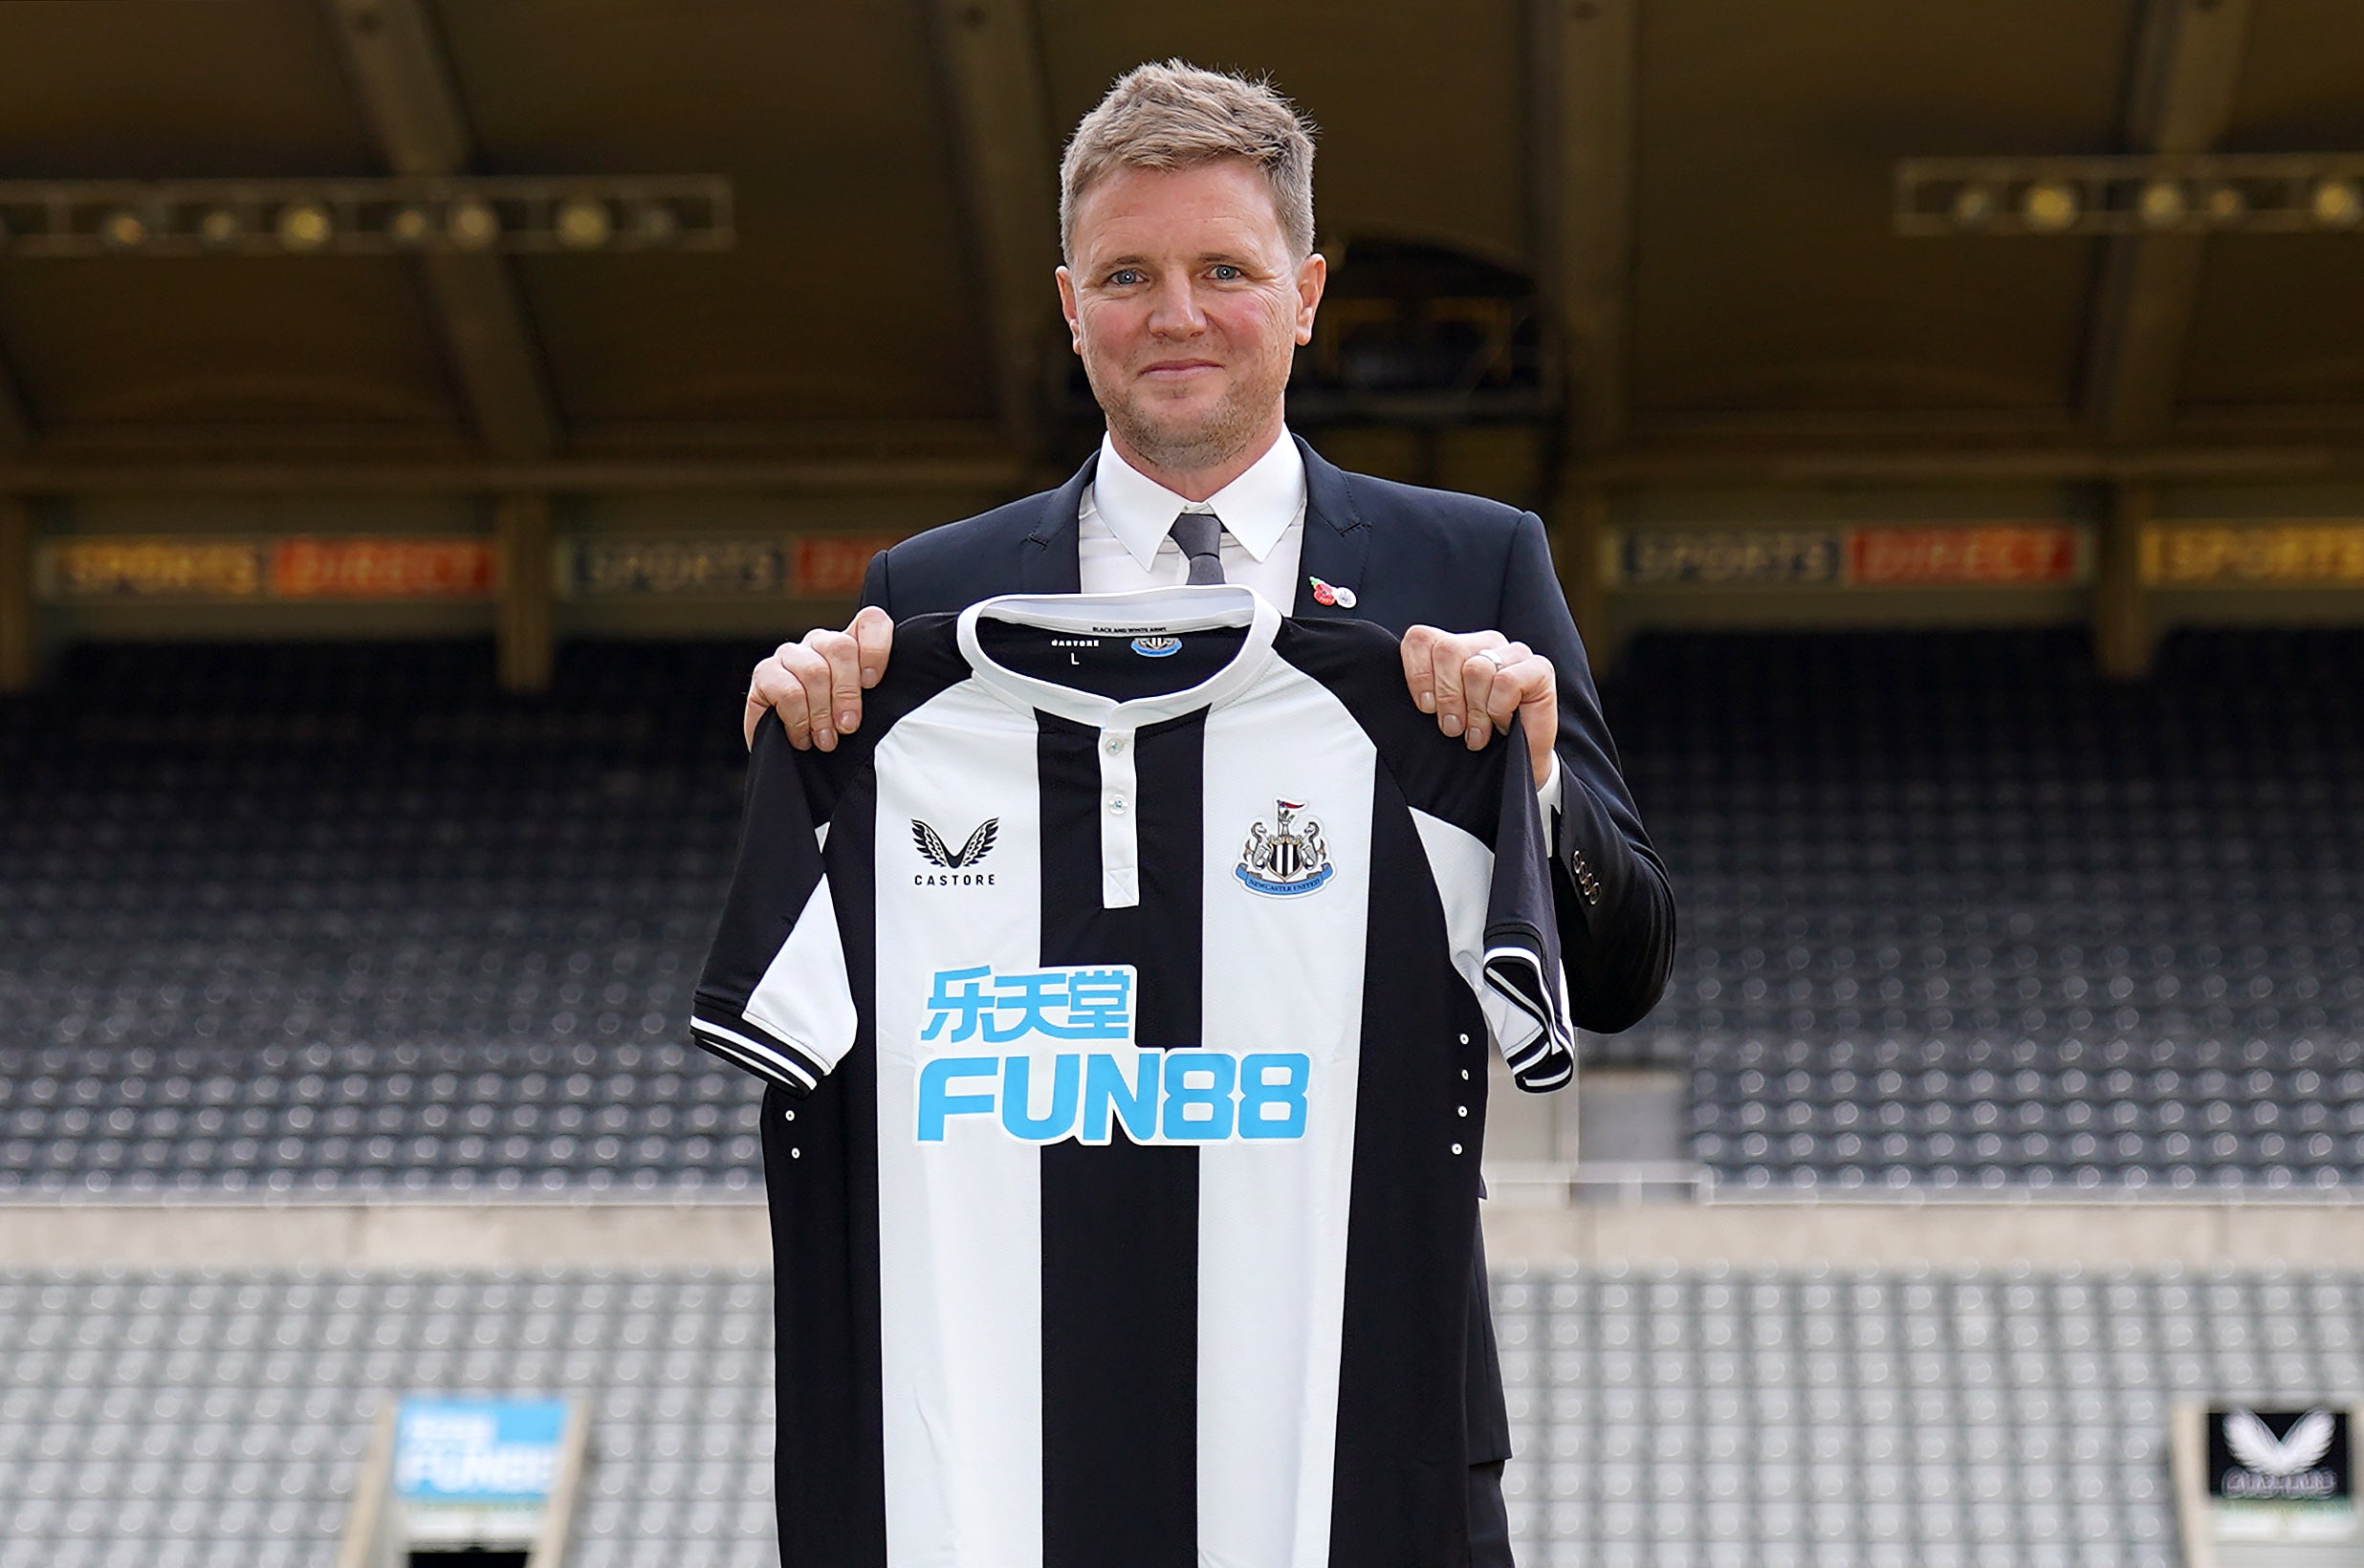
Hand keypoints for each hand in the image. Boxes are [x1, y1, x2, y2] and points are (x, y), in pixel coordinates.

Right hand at [745, 606, 895, 750]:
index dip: (876, 648)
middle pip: (841, 647)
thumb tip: (891, 705)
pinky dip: (799, 719)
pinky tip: (802, 737)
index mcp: (849, 646)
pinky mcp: (764, 673)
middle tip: (848, 726)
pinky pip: (788, 691)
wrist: (786, 752)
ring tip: (826, 740)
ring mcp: (790, 654)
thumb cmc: (829, 731)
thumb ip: (876, 699)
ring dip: (823, 713)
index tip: (873, 684)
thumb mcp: (858, 713)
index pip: (871, 621)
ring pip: (815, 671)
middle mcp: (819, 643)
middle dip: (848, 693)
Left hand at [1400, 625, 1557, 789]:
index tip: (1426, 708)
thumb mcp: (1440, 714)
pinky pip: (1506, 680)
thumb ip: (1423, 692)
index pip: (1421, 638)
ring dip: (1475, 711)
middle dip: (1447, 697)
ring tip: (1479, 731)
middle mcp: (1484, 642)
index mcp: (1455, 646)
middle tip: (1454, 727)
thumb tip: (1404, 689)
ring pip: (1476, 668)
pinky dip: (1499, 708)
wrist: (1515, 764)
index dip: (1417, 675)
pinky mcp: (1539, 667)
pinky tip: (1503, 722)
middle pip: (1447, 651)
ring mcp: (1514, 652)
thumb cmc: (1475, 736)